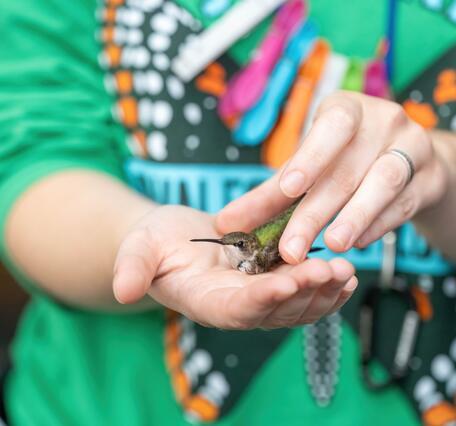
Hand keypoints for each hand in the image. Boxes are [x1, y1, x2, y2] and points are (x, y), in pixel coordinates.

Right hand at [113, 205, 356, 328]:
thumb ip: (133, 268)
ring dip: (323, 291)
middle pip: (275, 310)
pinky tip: (345, 275)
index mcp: (205, 302)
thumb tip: (122, 291)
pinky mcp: (270, 283)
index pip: (236, 309)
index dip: (261, 299)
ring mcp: (257, 297)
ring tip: (347, 271)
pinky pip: (302, 293)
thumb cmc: (156, 242)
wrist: (176, 240)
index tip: (287, 282)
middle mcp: (236, 307)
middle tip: (334, 270)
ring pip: (295, 306)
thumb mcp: (139, 247)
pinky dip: (324, 287)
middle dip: (306, 292)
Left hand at [216, 91, 448, 263]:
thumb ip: (269, 195)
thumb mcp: (308, 168)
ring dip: (355, 216)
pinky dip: (379, 225)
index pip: (332, 125)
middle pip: (347, 168)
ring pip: (384, 181)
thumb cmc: (344, 159)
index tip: (288, 188)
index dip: (311, 156)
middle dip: (316, 211)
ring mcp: (412, 147)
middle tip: (291, 248)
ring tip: (332, 244)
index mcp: (347, 111)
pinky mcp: (430, 178)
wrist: (407, 158)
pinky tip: (357, 243)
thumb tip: (226, 223)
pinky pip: (405, 203)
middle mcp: (383, 122)